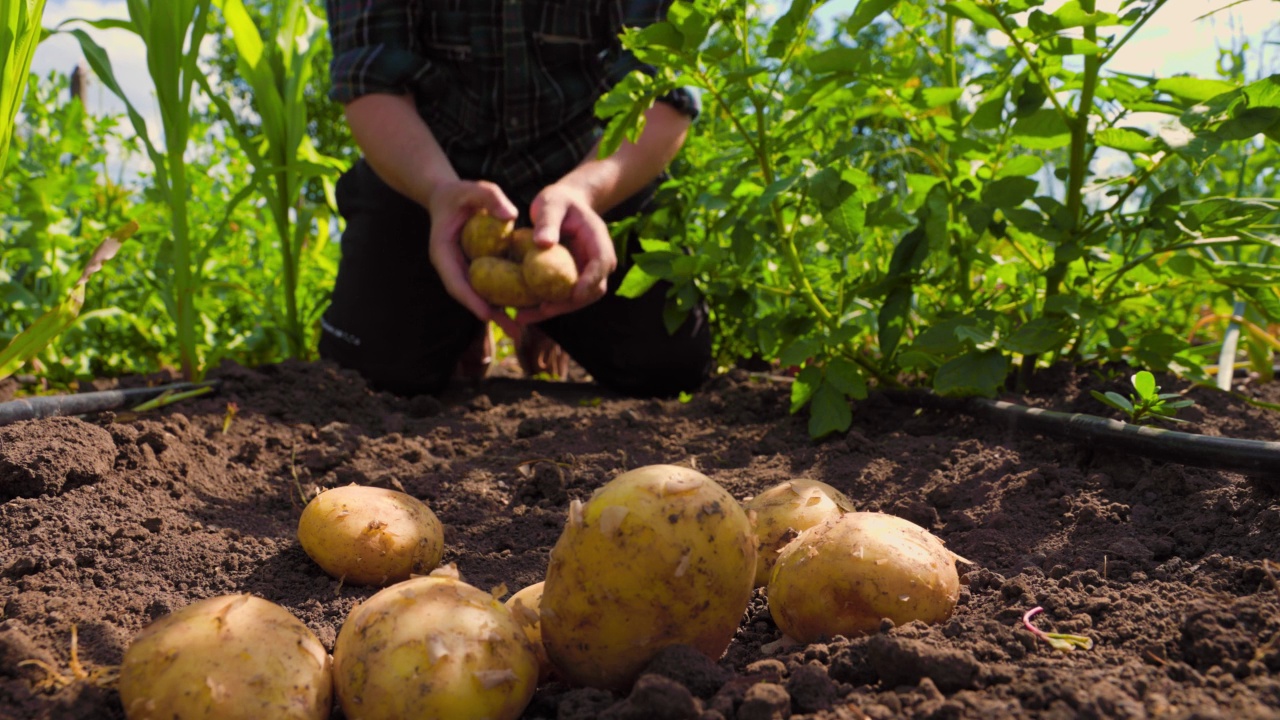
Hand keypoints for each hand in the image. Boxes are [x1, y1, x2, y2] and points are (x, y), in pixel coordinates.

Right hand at [424, 179, 521, 336]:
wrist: (450, 197)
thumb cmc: (461, 192)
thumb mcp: (474, 189)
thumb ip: (490, 197)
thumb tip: (511, 215)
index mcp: (443, 252)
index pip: (455, 281)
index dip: (470, 300)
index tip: (486, 315)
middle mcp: (452, 266)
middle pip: (469, 297)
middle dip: (489, 316)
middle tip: (513, 333)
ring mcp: (463, 270)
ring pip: (479, 296)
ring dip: (498, 314)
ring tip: (520, 332)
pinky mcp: (475, 269)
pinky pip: (488, 287)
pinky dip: (502, 299)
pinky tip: (522, 309)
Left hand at [515, 183, 617, 323]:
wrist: (563, 206)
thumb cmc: (558, 201)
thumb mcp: (551, 203)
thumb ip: (548, 220)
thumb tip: (543, 243)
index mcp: (597, 240)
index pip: (601, 263)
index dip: (590, 280)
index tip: (574, 294)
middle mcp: (597, 261)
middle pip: (592, 290)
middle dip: (568, 304)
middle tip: (541, 310)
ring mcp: (586, 273)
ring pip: (577, 300)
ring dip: (553, 310)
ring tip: (523, 316)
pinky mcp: (572, 280)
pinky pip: (562, 298)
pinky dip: (545, 306)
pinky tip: (522, 311)